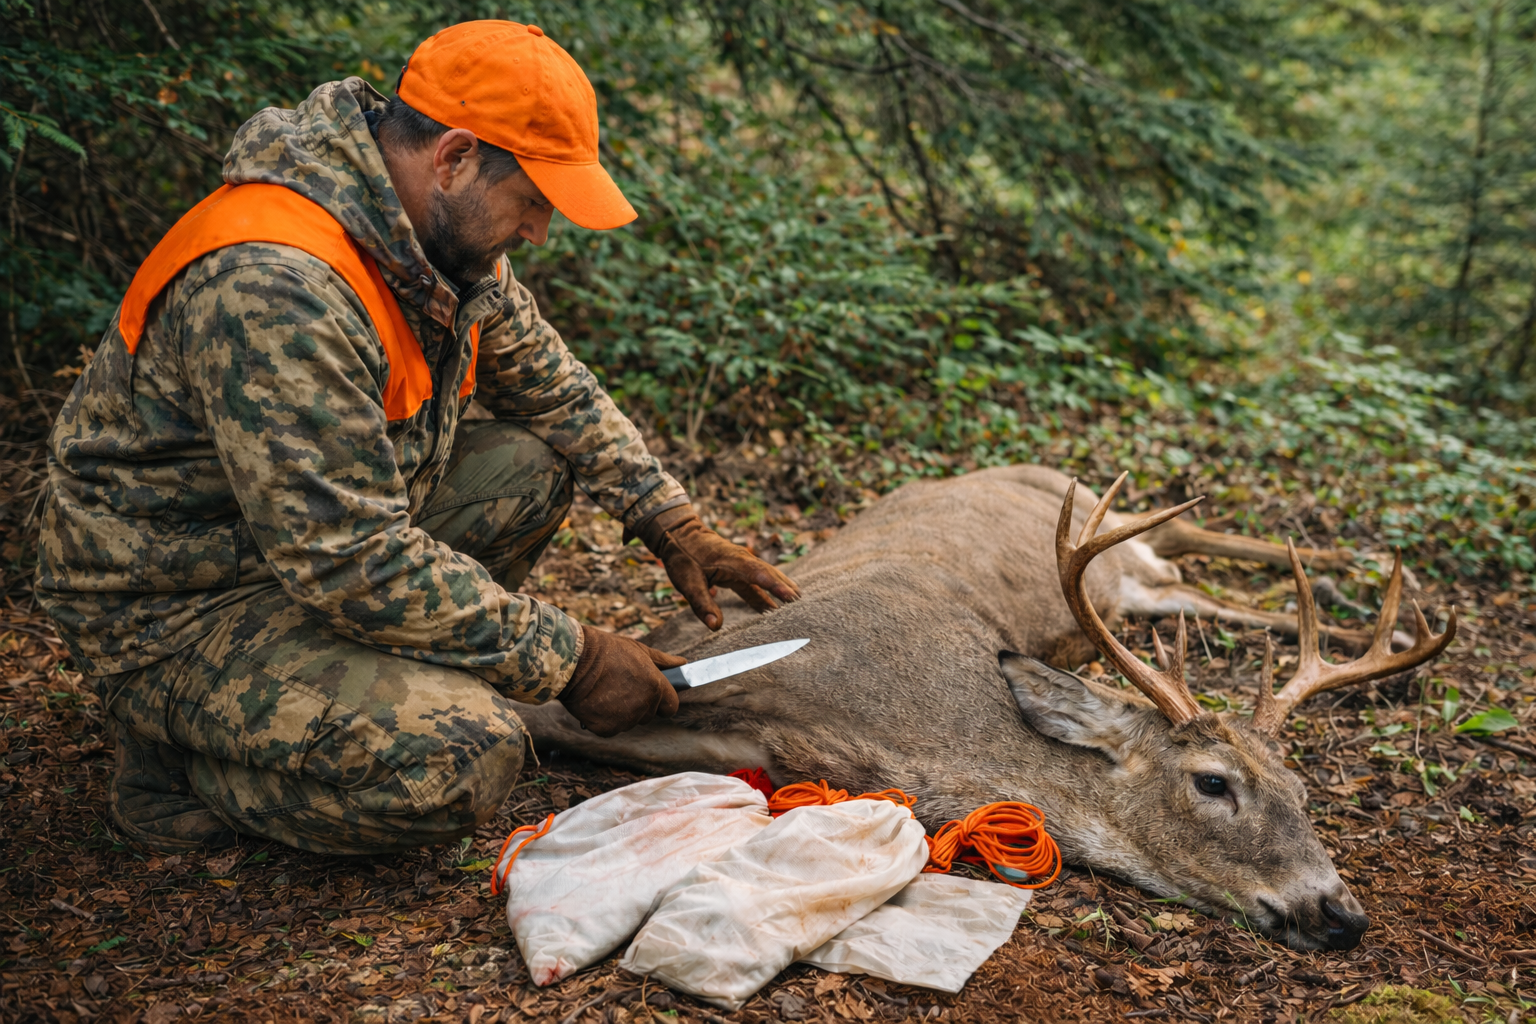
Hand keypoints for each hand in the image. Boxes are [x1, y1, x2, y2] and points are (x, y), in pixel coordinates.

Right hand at [558, 626, 683, 736]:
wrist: (573, 661)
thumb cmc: (607, 651)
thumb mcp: (639, 650)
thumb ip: (664, 661)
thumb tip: (683, 663)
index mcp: (656, 687)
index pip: (671, 706)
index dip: (662, 701)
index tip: (651, 693)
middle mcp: (644, 706)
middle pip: (649, 715)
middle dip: (639, 704)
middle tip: (620, 686)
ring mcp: (625, 720)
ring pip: (629, 722)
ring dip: (621, 712)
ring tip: (605, 691)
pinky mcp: (606, 729)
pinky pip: (611, 728)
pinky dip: (603, 720)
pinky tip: (595, 702)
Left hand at [635, 505, 800, 629]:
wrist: (678, 533)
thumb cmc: (682, 557)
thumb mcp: (687, 582)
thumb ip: (702, 604)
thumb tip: (715, 626)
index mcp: (733, 562)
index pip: (759, 575)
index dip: (776, 587)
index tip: (792, 597)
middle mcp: (742, 561)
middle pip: (770, 574)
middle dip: (787, 588)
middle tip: (804, 604)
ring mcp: (741, 564)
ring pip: (766, 577)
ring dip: (781, 589)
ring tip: (797, 603)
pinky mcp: (737, 569)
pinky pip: (756, 582)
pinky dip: (767, 593)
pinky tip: (773, 607)